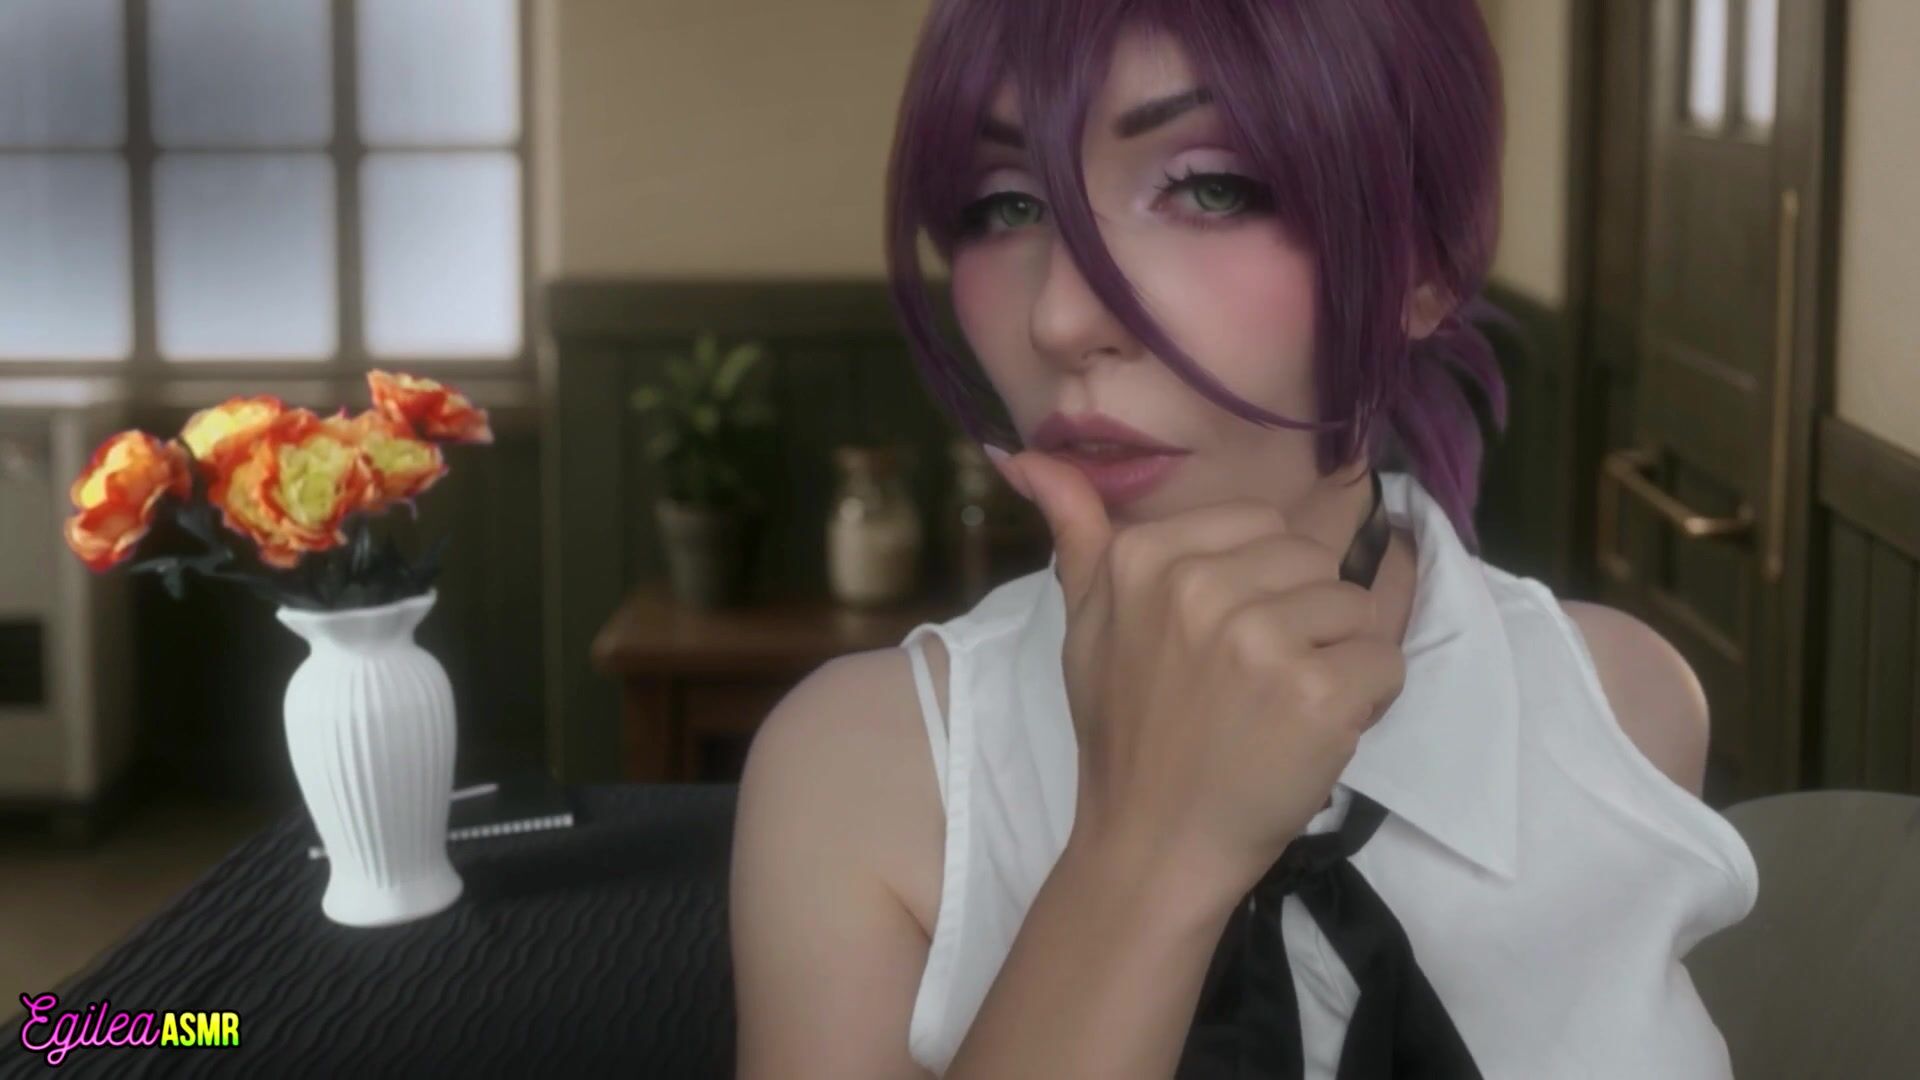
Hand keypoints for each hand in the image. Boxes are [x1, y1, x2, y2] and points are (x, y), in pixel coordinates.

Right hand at [994, 449, 1405, 899]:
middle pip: (1313, 560)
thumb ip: (1075, 533)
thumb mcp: (1083, 623)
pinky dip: (1369, 699)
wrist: (1150, 845)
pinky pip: (1386, 659)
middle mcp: (1199, 585)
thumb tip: (1022, 453)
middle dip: (1304, 616)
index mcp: (1145, 557)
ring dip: (1339, 657)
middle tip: (1259, 682)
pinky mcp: (1317, 691)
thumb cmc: (1123, 734)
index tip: (1228, 642)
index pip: (1261, 524)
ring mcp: (1260, 638)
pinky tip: (1318, 731)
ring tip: (1287, 707)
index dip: (1262, 583)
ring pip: (1356, 607)